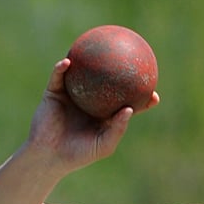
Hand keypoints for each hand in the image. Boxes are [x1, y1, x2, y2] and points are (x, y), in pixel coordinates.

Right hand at [25, 58, 159, 173]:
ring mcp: (72, 96)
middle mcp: (90, 103)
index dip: (140, 100)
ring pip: (82, 74)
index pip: (125, 105)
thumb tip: (130, 109)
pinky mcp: (54, 93)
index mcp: (103, 117)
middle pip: (107, 84)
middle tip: (133, 61)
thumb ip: (117, 128)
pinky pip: (59, 76)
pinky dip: (63, 67)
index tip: (154, 94)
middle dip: (120, 72)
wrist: (50, 156)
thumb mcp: (103, 144)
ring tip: (98, 46)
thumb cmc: (79, 154)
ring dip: (89, 60)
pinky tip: (69, 61)